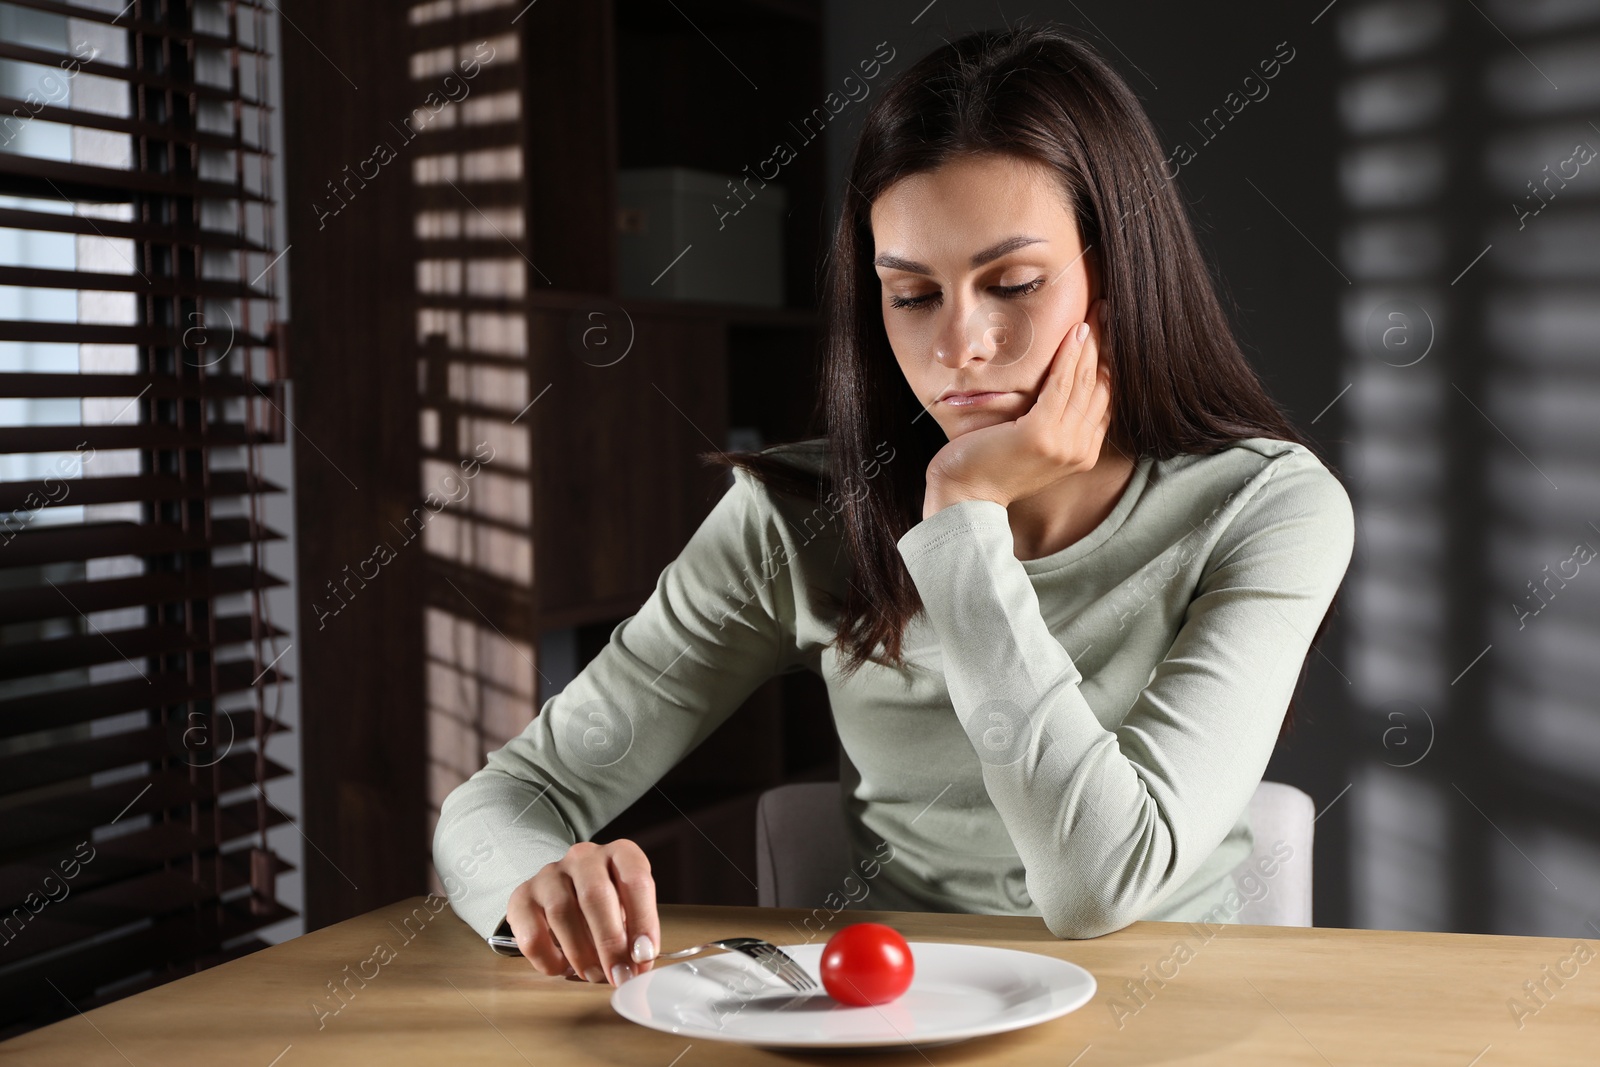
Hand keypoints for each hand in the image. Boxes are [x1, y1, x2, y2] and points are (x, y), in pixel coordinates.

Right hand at [505, 839, 659, 985]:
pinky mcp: (522, 896)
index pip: (635, 879)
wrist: (562, 891)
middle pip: (596, 895)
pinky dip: (548, 957)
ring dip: (581, 952)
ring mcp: (550, 874)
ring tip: (593, 974)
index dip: (643, 920)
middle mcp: (584, 857)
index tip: (644, 955)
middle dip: (610, 942)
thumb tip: (638, 964)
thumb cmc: (607, 905)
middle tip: (620, 974)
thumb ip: (635, 933)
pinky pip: (531, 931)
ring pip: (562, 911)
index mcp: (619, 854)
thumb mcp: (629, 910)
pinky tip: (561, 967)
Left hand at [923, 299, 1111, 518]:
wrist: (963, 497)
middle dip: (1106, 344)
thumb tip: (1058, 382)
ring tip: (1098, 310)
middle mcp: (1080, 449)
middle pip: (1101, 386)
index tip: (1109, 329)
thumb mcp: (1029, 441)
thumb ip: (1051, 419)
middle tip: (1107, 309)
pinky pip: (1062, 386)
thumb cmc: (987, 465)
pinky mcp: (1041, 436)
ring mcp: (1064, 444)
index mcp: (1082, 451)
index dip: (1108, 361)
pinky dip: (1070, 356)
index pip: (1104, 398)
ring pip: (1085, 381)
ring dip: (1092, 341)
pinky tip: (1075, 331)